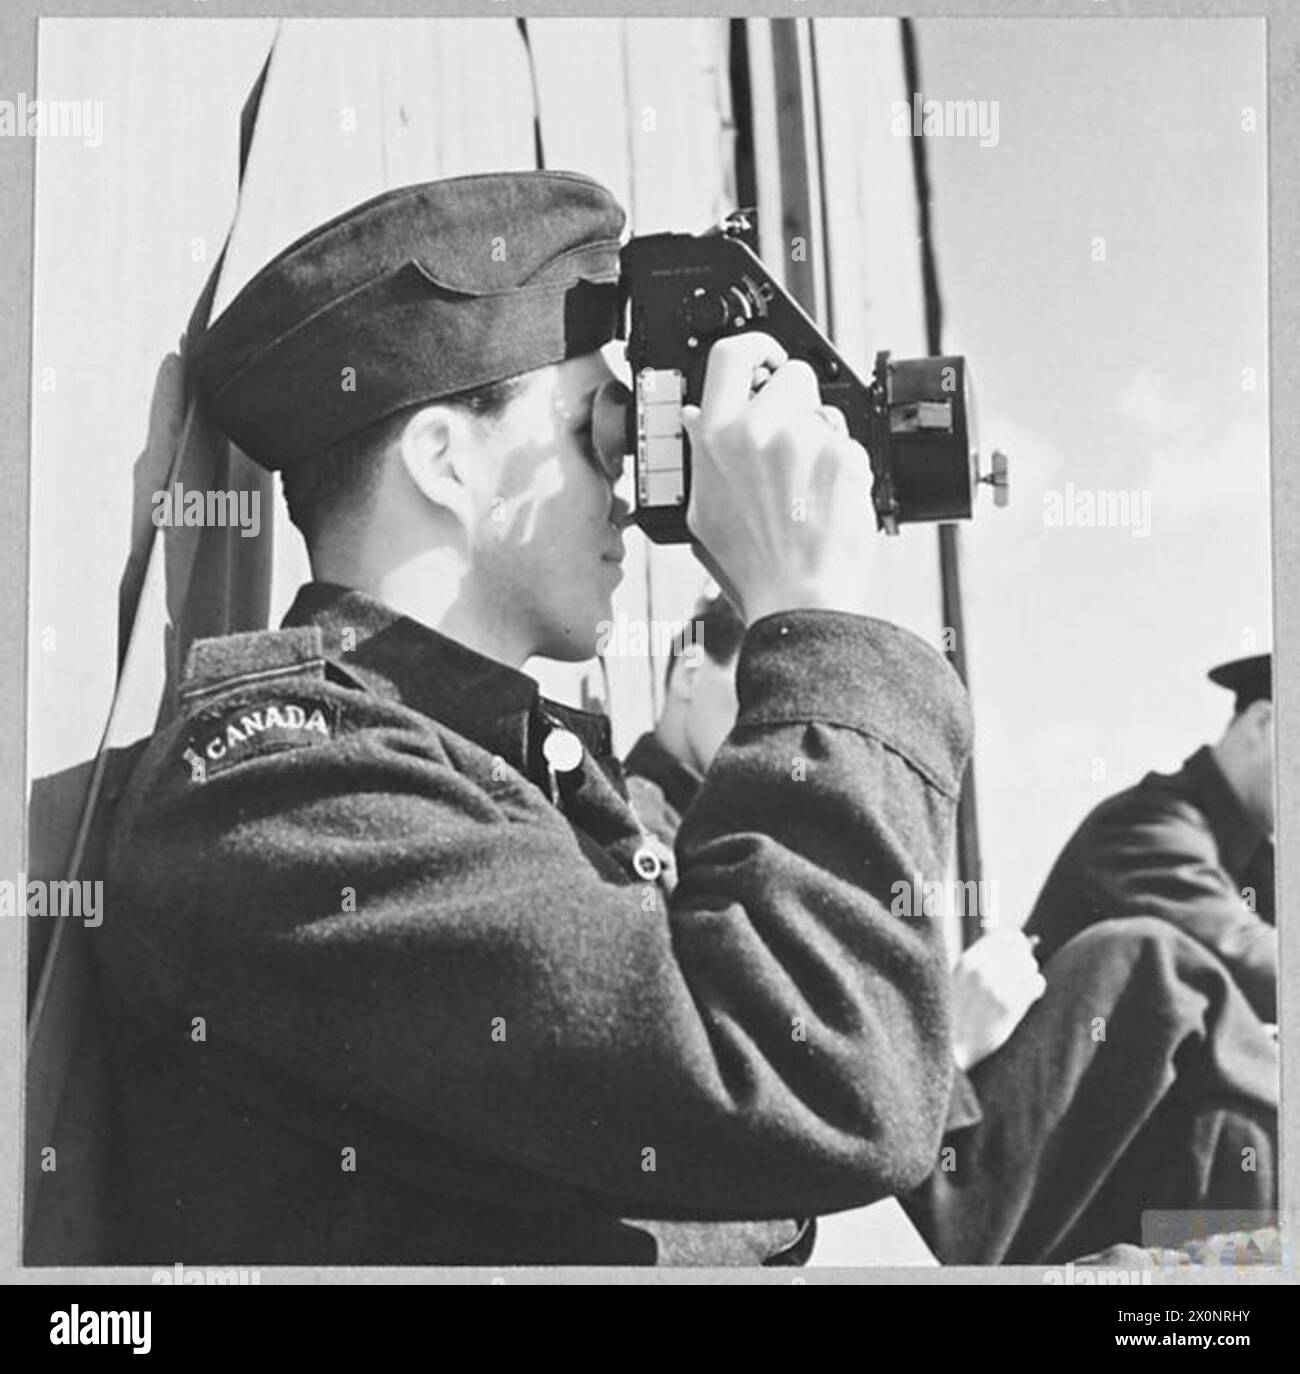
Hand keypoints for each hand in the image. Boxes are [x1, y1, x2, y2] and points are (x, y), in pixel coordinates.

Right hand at [681, 332, 874, 623]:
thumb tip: (695, 417)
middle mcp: (759, 429)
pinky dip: (845, 467)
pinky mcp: (845, 456)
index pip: (732, 354)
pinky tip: (828, 501)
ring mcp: (806, 441)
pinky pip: (850, 442)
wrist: (799, 598)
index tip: (768, 360)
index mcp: (717, 437)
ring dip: (822, 438)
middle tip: (793, 442)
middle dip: (797, 401)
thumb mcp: (702, 510)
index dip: (755, 348)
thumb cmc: (751, 565)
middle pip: (790, 377)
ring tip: (808, 487)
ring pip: (826, 412)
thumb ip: (700, 456)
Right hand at [950, 929, 1045, 1071]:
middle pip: (1021, 950)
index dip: (1017, 944)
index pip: (1005, 937)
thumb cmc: (958, 1013)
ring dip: (1030, 977)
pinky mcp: (1009, 1004)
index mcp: (966, 961)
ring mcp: (995, 986)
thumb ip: (982, 956)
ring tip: (1019, 990)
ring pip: (1030, 966)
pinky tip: (1027, 998)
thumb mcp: (960, 977)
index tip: (1019, 953)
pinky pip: (1037, 983)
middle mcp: (980, 969)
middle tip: (1018, 977)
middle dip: (1024, 962)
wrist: (955, 1048)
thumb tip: (1009, 933)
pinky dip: (1036, 990)